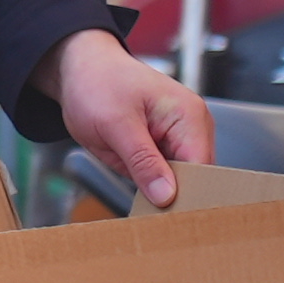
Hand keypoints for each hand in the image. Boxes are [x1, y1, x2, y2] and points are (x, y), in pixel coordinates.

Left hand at [37, 28, 210, 207]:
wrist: (81, 67)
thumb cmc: (97, 83)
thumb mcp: (115, 125)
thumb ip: (143, 161)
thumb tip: (167, 195)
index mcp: (190, 116)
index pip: (202, 170)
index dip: (184, 195)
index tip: (163, 215)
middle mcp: (194, 126)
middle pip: (195, 177)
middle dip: (167, 191)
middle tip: (140, 200)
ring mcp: (182, 134)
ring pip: (178, 178)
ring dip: (152, 182)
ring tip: (127, 167)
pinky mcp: (166, 142)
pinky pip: (164, 170)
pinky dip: (146, 175)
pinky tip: (129, 167)